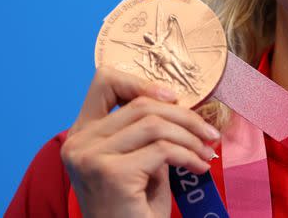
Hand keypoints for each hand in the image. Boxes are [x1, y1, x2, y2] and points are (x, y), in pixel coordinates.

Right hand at [61, 67, 220, 217]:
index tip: (173, 97)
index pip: (104, 82)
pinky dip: (189, 155)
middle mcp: (79, 142)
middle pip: (140, 104)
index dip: (141, 82)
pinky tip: (199, 167)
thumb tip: (177, 101)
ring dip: (190, 137)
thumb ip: (145, 131)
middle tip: (208, 133)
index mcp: (81, 133)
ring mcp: (91, 157)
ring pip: (155, 124)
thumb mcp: (137, 160)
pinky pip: (163, 150)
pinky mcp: (111, 173)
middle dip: (184, 116)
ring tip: (206, 152)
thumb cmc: (134, 207)